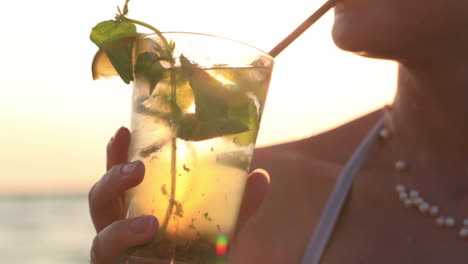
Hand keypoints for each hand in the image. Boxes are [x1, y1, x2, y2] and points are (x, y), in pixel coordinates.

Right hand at [88, 126, 269, 262]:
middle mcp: (120, 229)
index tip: (123, 131)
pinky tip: (152, 254)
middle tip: (136, 168)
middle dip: (112, 180)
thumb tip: (260, 175)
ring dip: (121, 230)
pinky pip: (110, 263)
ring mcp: (116, 255)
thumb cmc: (199, 256)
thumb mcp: (220, 230)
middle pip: (100, 200)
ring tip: (150, 225)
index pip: (120, 177)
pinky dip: (127, 251)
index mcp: (138, 208)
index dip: (116, 154)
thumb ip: (238, 206)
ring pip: (101, 240)